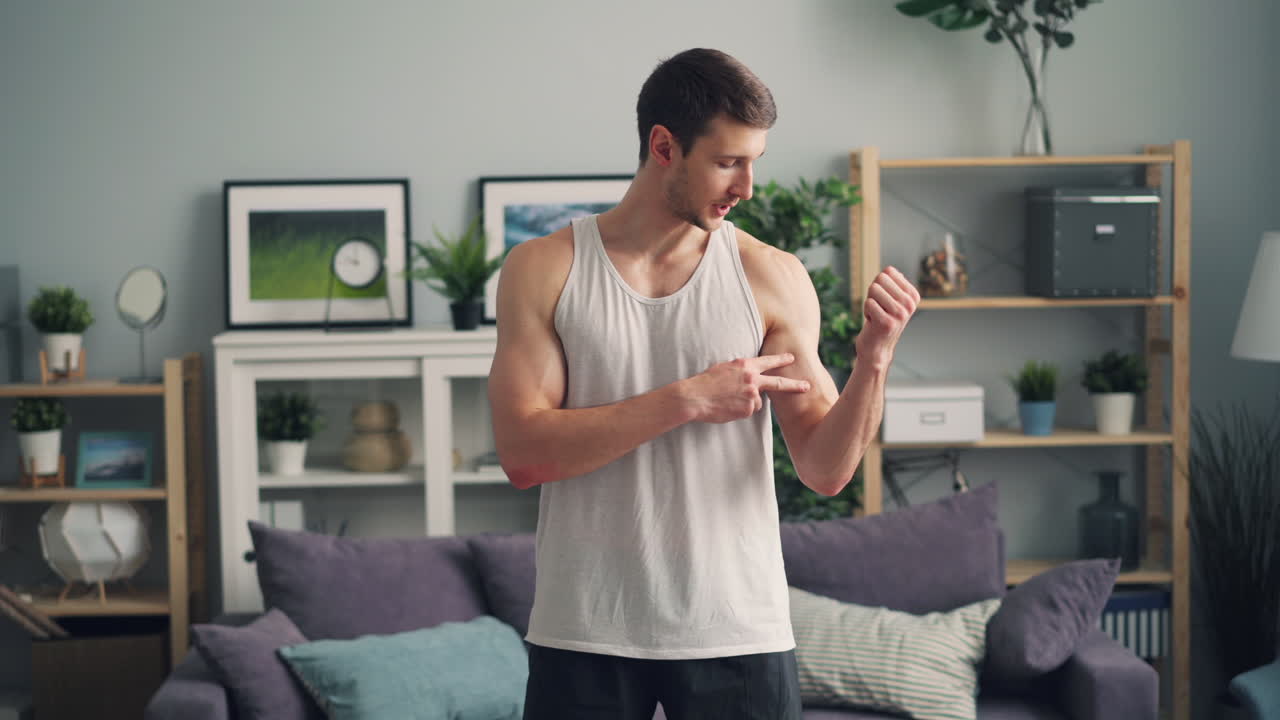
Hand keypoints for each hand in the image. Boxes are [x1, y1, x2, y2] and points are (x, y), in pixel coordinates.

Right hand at [686, 353, 810, 423]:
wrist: (695, 397)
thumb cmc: (706, 382)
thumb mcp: (725, 368)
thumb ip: (742, 372)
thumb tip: (753, 379)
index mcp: (746, 365)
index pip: (768, 361)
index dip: (781, 359)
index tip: (792, 358)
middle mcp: (752, 379)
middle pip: (778, 383)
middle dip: (794, 384)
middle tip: (806, 386)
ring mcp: (751, 395)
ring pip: (756, 401)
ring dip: (746, 402)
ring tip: (728, 400)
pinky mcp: (748, 409)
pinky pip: (748, 411)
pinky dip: (740, 411)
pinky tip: (727, 407)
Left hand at [856, 266, 919, 366]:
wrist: (877, 346)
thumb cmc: (880, 318)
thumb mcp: (890, 298)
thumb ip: (891, 281)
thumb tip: (890, 270)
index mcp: (913, 296)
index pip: (888, 272)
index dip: (880, 286)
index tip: (884, 301)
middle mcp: (910, 304)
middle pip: (880, 279)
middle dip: (873, 293)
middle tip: (878, 308)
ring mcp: (900, 314)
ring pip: (873, 289)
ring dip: (870, 302)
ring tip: (876, 314)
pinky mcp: (887, 323)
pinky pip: (868, 303)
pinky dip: (866, 311)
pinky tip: (873, 322)